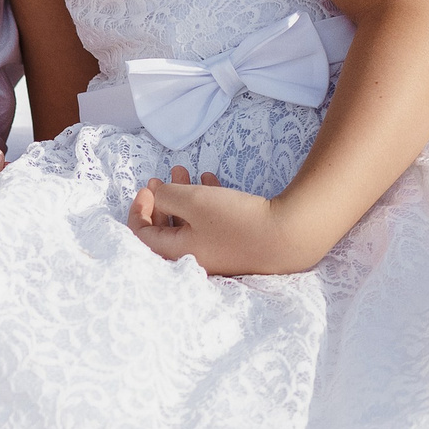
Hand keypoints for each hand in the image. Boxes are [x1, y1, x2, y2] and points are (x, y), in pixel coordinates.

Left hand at [129, 167, 317, 275]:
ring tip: (183, 170)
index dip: (139, 210)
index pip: (143, 237)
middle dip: (162, 200)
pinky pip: (211, 222)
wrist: (288, 234)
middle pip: (166, 230)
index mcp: (179, 253)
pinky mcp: (236, 244)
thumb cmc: (235, 219)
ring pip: (190, 222)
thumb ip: (167, 197)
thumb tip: (157, 197)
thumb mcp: (193, 201)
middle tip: (161, 178)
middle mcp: (196, 258)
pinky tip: (210, 179)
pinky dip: (206, 202)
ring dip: (183, 195)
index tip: (147, 187)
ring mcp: (217, 253)